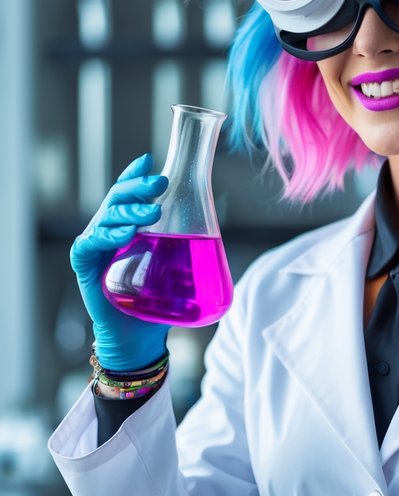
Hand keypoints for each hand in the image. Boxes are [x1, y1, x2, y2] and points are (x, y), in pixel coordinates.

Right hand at [70, 154, 169, 370]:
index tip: (150, 160)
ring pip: (106, 218)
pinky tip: (124, 236)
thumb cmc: (158, 300)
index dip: (135, 175)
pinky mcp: (86, 267)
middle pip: (117, 199)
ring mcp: (95, 248)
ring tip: (152, 213)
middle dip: (138, 188)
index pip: (128, 194)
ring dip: (129, 212)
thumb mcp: (177, 266)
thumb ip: (188, 245)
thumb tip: (215, 225)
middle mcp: (109, 232)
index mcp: (128, 227)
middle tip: (161, 183)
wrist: (139, 335)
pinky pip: (89, 245)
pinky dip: (106, 237)